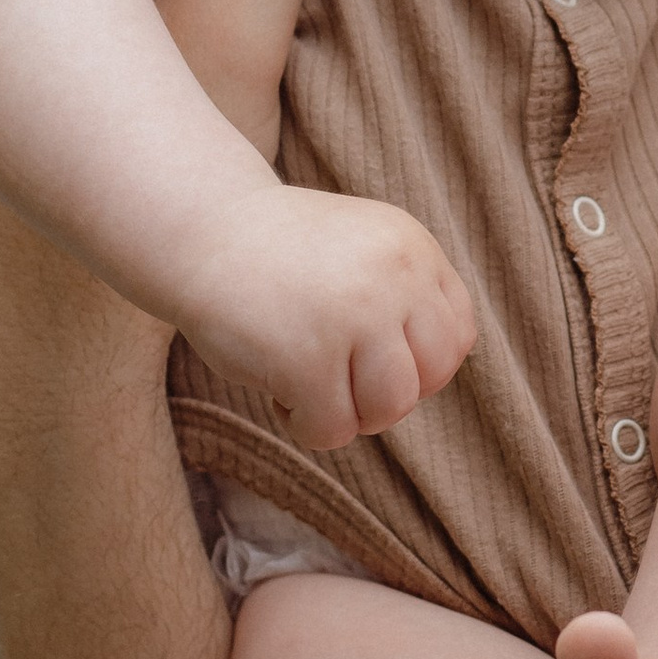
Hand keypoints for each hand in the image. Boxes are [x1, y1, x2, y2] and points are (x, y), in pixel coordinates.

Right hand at [178, 184, 476, 451]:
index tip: (373, 358)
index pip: (456, 336)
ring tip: (309, 386)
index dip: (420, 364)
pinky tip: (279, 392)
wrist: (202, 230)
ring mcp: (353, 316)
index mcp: (412, 249)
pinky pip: (332, 429)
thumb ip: (405, 296)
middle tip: (339, 379)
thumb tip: (430, 377)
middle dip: (387, 393)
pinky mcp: (308, 358)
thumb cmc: (279, 255)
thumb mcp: (362, 251)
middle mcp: (393, 278)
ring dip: (348, 414)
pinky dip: (305, 424)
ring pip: (389, 408)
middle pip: (430, 377)